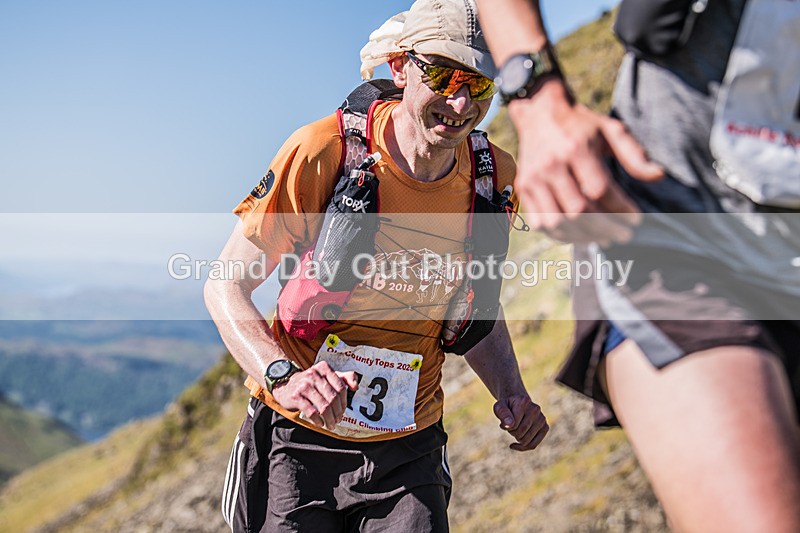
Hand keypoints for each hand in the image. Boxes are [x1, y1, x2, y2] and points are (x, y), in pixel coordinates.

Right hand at [271, 361, 358, 429]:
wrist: (285, 383)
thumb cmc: (310, 381)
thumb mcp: (326, 375)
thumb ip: (344, 377)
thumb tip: (355, 386)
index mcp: (324, 368)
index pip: (340, 386)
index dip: (344, 401)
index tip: (343, 410)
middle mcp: (314, 374)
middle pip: (333, 398)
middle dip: (338, 412)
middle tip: (338, 420)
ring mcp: (304, 385)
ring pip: (323, 406)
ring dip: (329, 418)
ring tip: (331, 424)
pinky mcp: (295, 396)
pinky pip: (311, 411)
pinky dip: (317, 420)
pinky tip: (320, 423)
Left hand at [493, 394, 548, 451]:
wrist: (518, 403)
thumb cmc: (507, 406)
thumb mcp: (499, 407)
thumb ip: (502, 413)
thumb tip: (510, 424)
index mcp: (524, 401)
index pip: (513, 425)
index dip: (506, 427)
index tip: (504, 422)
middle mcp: (536, 409)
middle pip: (520, 433)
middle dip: (512, 433)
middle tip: (511, 426)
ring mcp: (542, 418)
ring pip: (526, 441)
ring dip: (517, 439)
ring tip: (516, 429)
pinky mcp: (545, 427)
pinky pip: (533, 445)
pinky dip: (523, 447)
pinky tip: (516, 444)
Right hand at [508, 78, 663, 244]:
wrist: (539, 112)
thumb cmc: (580, 123)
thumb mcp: (609, 130)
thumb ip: (633, 154)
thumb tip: (658, 176)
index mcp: (575, 149)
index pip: (600, 190)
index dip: (621, 209)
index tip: (636, 219)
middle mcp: (552, 166)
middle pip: (579, 210)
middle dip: (606, 227)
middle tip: (624, 235)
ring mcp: (534, 180)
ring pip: (558, 221)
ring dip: (584, 236)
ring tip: (604, 238)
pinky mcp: (524, 188)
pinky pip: (540, 222)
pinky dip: (561, 235)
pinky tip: (579, 235)